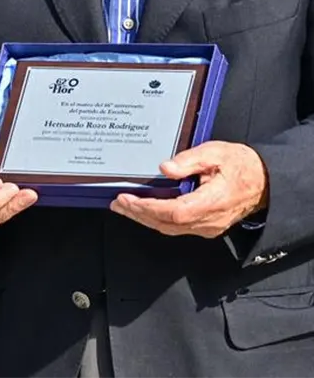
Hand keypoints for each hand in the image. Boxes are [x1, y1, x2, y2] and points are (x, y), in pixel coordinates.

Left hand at [110, 140, 268, 237]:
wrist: (264, 182)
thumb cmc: (241, 165)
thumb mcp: (215, 152)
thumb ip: (189, 160)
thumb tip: (165, 168)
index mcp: (212, 201)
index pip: (174, 212)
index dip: (148, 208)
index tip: (128, 199)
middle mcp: (209, 220)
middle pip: (168, 224)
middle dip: (139, 215)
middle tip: (118, 203)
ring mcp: (208, 226)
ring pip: (171, 229)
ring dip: (145, 219)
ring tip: (125, 207)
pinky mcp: (206, 226)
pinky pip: (178, 228)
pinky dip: (157, 220)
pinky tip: (145, 211)